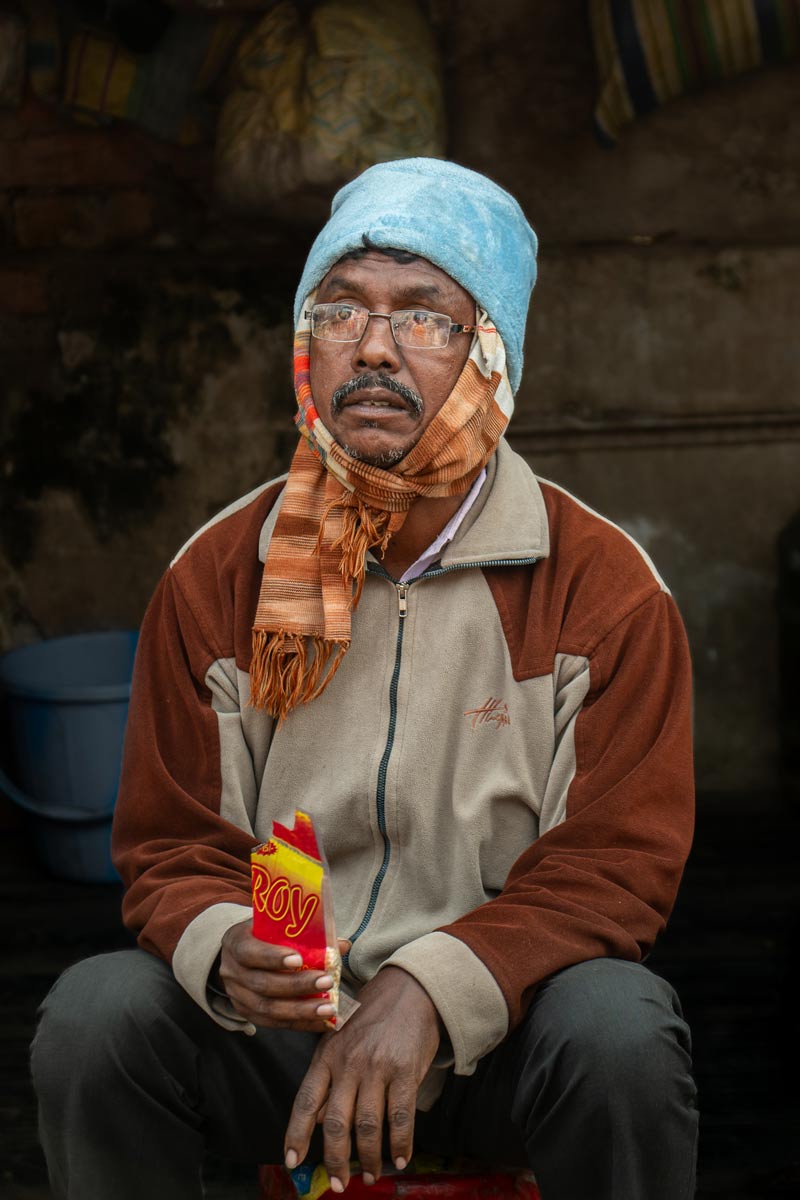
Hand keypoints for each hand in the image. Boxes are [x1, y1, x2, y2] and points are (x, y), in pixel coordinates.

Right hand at [218, 921, 348, 1031]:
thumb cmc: (263, 936)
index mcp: (235, 942)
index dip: (273, 958)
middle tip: (327, 982)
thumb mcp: (275, 926)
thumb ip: (305, 934)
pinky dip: (300, 1024)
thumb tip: (343, 945)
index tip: (299, 959)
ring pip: (268, 1009)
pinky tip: (322, 1022)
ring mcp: (237, 996)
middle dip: (297, 985)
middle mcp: (231, 971)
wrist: (239, 956)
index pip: (249, 952)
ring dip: (301, 1011)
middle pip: (263, 984)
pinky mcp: (247, 1014)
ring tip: (328, 1009)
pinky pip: (274, 1024)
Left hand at [284, 966, 441, 1191]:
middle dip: (335, 1160)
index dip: (296, 1134)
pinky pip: (400, 1117)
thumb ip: (330, 1075)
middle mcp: (348, 1063)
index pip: (306, 1101)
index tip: (292, 1162)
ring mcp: (377, 1067)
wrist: (409, 988)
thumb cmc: (372, 1015)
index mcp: (327, 1054)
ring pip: (367, 1127)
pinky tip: (400, 1158)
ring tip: (372, 1175)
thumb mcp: (340, 1037)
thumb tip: (319, 1120)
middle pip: (335, 1124)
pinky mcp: (404, 1070)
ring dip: (368, 1159)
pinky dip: (400, 1144)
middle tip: (340, 1183)